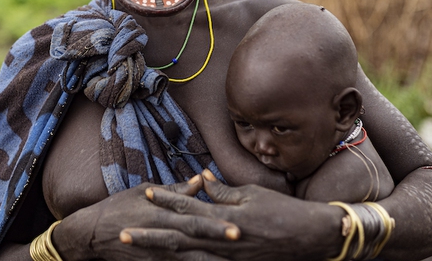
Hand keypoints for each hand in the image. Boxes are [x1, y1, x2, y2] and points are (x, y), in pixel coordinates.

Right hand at [53, 176, 239, 260]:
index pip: (195, 219)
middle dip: (219, 244)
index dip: (216, 224)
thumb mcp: (144, 192)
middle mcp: (162, 235)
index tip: (239, 226)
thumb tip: (201, 180)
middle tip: (242, 242)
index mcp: (162, 214)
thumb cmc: (119, 207)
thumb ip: (175, 190)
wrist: (91, 234)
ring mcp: (157, 254)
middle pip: (196, 241)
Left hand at [120, 170, 342, 260]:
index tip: (146, 191)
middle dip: (148, 236)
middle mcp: (220, 241)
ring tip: (137, 249)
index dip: (166, 199)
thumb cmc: (282, 211)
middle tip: (122, 234)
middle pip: (177, 238)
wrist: (309, 237)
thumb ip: (222, 191)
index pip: (188, 208)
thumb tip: (199, 178)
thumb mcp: (251, 194)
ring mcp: (225, 258)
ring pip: (185, 256)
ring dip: (158, 253)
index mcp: (224, 218)